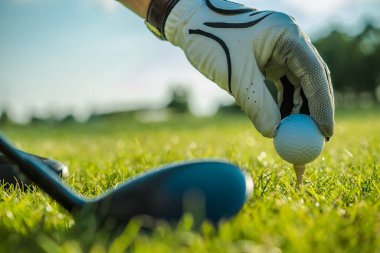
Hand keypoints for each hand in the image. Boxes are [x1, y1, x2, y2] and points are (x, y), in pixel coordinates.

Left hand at [164, 0, 334, 137]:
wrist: (190, 23)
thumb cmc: (210, 40)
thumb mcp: (234, 74)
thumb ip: (256, 104)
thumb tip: (274, 134)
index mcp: (288, 36)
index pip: (315, 73)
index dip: (323, 105)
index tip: (325, 132)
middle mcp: (290, 41)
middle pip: (312, 80)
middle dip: (314, 111)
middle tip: (315, 140)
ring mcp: (281, 50)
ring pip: (298, 85)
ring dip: (298, 110)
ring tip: (296, 135)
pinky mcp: (270, 59)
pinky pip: (284, 85)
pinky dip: (283, 104)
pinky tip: (282, 122)